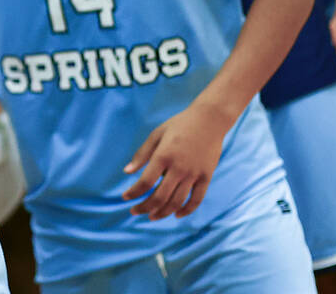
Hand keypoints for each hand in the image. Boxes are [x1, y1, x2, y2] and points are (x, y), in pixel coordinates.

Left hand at [122, 103, 228, 218]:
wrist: (210, 119)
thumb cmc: (179, 125)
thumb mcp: (156, 134)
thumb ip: (142, 154)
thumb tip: (127, 172)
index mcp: (163, 155)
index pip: (145, 182)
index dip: (133, 193)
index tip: (125, 197)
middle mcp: (179, 167)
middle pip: (159, 197)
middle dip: (144, 207)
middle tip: (135, 211)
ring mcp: (194, 173)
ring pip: (176, 202)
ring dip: (162, 213)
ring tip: (152, 216)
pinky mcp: (206, 177)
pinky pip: (196, 200)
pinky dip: (186, 210)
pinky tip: (176, 215)